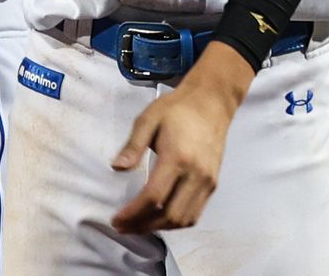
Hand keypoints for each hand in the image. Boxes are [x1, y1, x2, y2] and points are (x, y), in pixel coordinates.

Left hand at [110, 44, 247, 233]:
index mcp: (178, 157)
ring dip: (159, 227)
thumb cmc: (177, 108)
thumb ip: (133, 145)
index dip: (132, 214)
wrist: (213, 101)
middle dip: (142, 226)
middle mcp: (196, 173)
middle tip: (123, 226)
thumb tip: (117, 168)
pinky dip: (176, 222)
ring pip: (183, 219)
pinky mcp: (213, 183)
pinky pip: (195, 213)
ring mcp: (208, 180)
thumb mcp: (149, 119)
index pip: (153, 197)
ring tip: (139, 224)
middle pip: (168, 215)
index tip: (116, 219)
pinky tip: (160, 217)